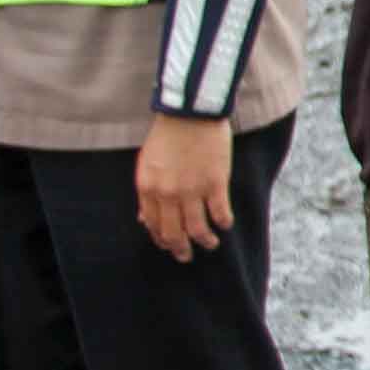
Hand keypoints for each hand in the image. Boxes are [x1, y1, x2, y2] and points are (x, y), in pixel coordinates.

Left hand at [132, 113, 234, 260]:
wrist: (190, 113)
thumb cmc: (167, 136)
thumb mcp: (147, 165)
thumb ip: (147, 193)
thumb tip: (144, 220)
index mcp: (148, 189)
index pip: (153, 225)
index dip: (162, 239)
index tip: (170, 245)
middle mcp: (168, 194)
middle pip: (174, 233)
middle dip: (180, 249)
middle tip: (186, 256)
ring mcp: (192, 190)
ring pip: (197, 229)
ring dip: (205, 241)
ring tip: (211, 244)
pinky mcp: (215, 183)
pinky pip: (220, 213)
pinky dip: (223, 223)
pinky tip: (225, 224)